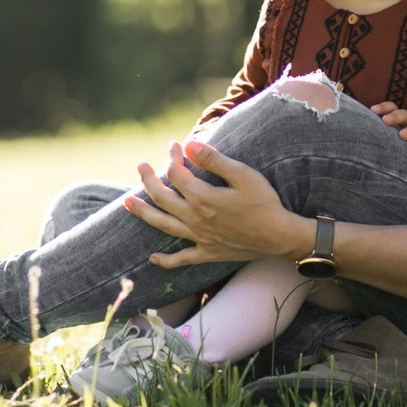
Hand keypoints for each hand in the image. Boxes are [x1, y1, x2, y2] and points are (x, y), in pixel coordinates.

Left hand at [121, 140, 300, 268]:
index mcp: (203, 198)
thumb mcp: (243, 175)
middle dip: (149, 179)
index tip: (175, 145)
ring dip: (143, 213)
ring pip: (163, 225)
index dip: (172, 157)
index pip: (177, 174)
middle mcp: (195, 219)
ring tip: (126, 203)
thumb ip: (214, 160)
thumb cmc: (264, 202)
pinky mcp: (207, 252)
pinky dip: (166, 261)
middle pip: (163, 197)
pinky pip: (182, 258)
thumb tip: (190, 144)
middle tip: (141, 166)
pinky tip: (152, 259)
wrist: (280, 236)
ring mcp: (199, 238)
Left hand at [370, 101, 406, 157]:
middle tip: (385, 122)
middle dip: (395, 116)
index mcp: (397, 123)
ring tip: (402, 136)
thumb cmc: (394, 152)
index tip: (372, 111)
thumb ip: (370, 138)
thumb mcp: (382, 143)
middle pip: (404, 114)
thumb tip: (345, 136)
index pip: (391, 108)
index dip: (383, 107)